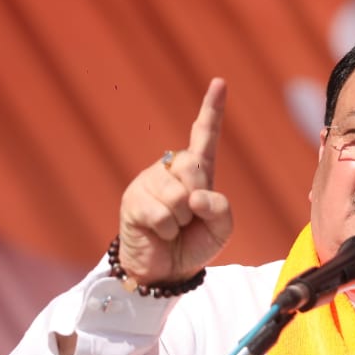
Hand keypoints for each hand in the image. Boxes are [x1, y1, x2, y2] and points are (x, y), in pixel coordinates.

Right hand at [116, 78, 232, 285]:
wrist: (165, 271)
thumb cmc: (194, 244)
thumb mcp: (221, 229)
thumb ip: (220, 209)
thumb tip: (194, 195)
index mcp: (198, 172)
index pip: (205, 137)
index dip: (212, 110)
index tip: (220, 83)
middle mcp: (172, 170)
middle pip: (195, 169)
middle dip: (199, 200)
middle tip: (189, 219)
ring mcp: (150, 181)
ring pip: (179, 195)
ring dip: (182, 220)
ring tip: (173, 227)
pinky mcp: (133, 199)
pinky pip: (162, 213)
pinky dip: (167, 229)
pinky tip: (159, 232)